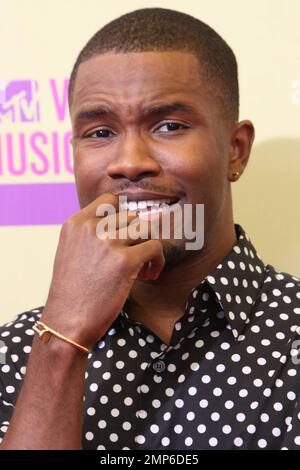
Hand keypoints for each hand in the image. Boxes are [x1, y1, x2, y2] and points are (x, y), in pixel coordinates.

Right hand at [40, 193, 164, 348]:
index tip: (126, 236)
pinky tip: (149, 276)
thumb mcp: (71, 252)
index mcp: (75, 223)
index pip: (110, 200)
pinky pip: (155, 247)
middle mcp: (92, 227)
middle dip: (138, 236)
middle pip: (131, 216)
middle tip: (137, 258)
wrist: (66, 322)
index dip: (123, 217)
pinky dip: (158, 260)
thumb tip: (123, 226)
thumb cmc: (71, 292)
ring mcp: (109, 242)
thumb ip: (90, 234)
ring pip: (145, 228)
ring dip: (149, 246)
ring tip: (144, 268)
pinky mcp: (126, 261)